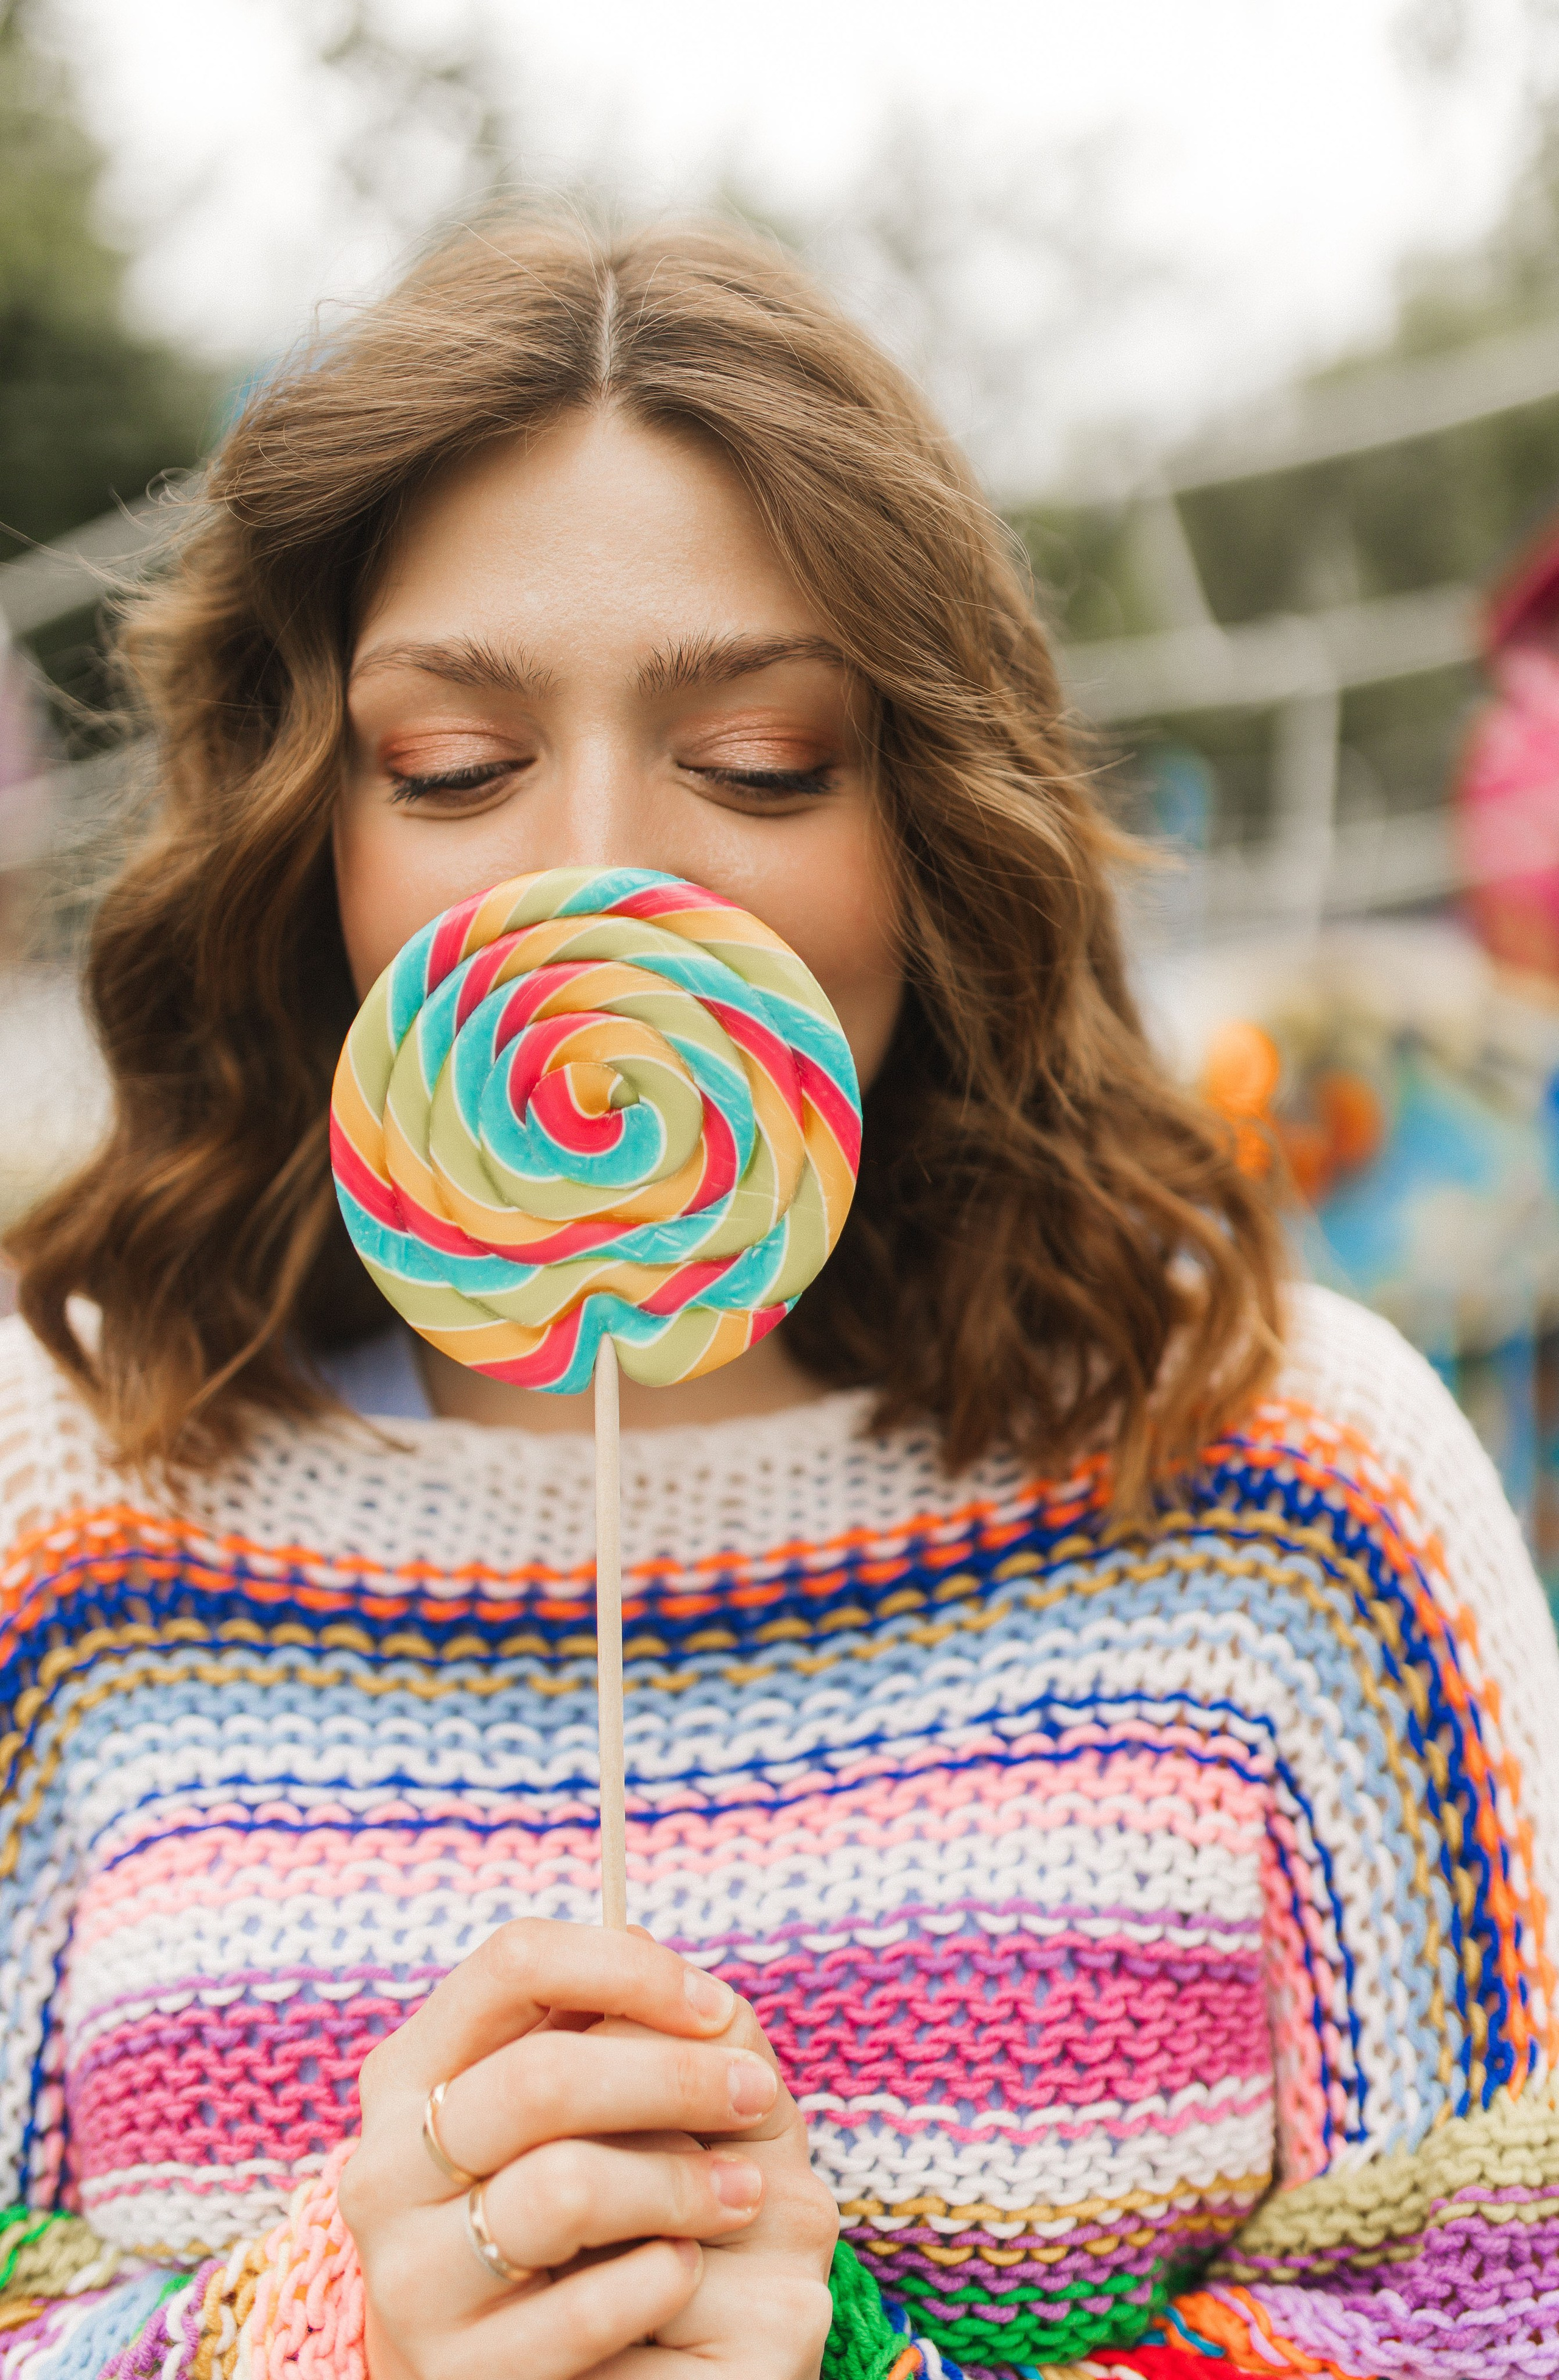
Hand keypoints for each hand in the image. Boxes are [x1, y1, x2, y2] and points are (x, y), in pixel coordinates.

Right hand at [337, 1918, 835, 2379]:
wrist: (542, 2368)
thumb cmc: (579, 2208)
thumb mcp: (591, 2109)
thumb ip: (634, 2037)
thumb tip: (707, 2007)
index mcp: (413, 2072)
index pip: (513, 1962)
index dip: (626, 1968)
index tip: (712, 2007)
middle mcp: (385, 2169)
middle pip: (540, 2078)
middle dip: (675, 2079)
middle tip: (758, 2097)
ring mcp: (410, 2282)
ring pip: (561, 2190)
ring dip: (680, 2184)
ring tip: (742, 2194)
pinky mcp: (459, 2376)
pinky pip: (582, 2311)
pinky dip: (660, 2278)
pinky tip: (686, 2270)